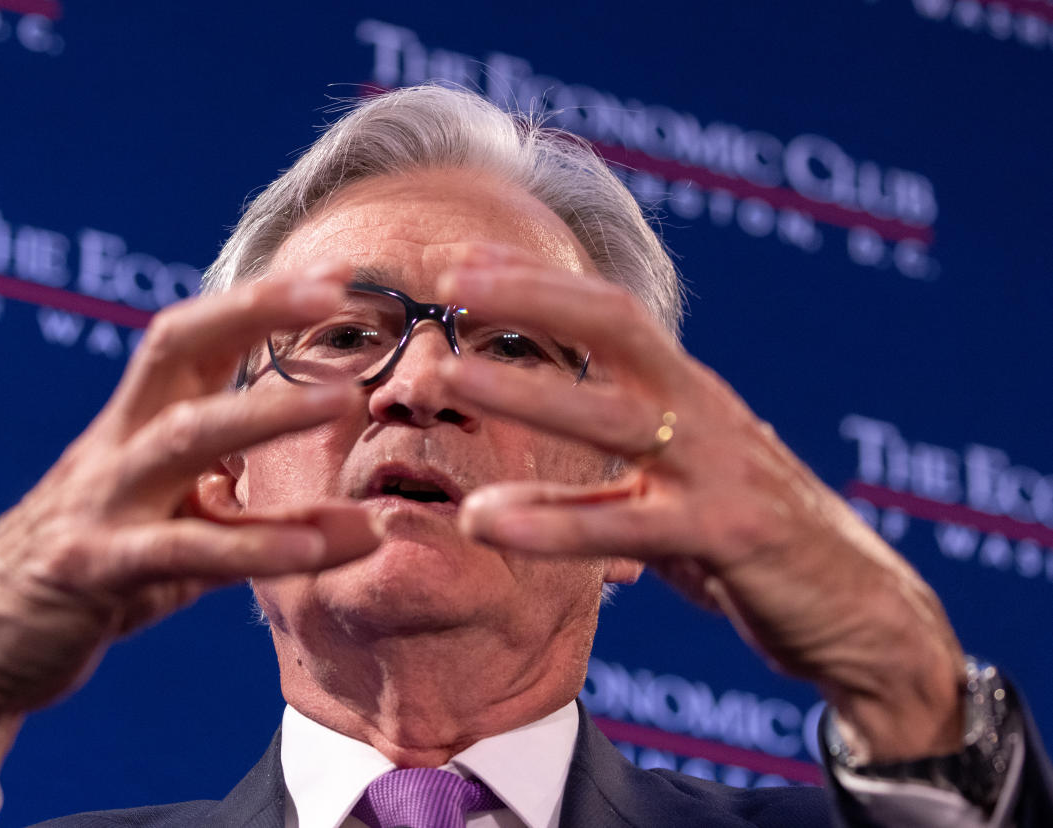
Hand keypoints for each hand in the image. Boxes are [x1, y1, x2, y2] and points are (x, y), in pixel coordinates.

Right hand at [0, 261, 379, 825]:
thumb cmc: (91, 572)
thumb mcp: (168, 524)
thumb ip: (239, 505)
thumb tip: (344, 511)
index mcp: (135, 425)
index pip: (195, 339)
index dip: (260, 300)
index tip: (338, 272)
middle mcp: (115, 447)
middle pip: (174, 348)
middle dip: (252, 310)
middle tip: (333, 290)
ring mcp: (100, 502)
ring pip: (184, 436)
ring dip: (266, 412)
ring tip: (343, 400)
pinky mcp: (93, 568)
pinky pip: (184, 549)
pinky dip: (254, 546)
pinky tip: (317, 548)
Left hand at [437, 245, 964, 763]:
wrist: (861, 612)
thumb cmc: (754, 542)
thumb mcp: (678, 485)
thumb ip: (617, 461)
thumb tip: (546, 449)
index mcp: (688, 394)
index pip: (610, 312)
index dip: (539, 280)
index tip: (461, 259)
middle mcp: (704, 413)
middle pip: (616, 329)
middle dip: (533, 296)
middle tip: (447, 278)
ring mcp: (720, 469)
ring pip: (614, 417)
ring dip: (525, 391)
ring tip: (444, 379)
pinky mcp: (732, 535)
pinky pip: (629, 524)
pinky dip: (552, 521)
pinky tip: (483, 518)